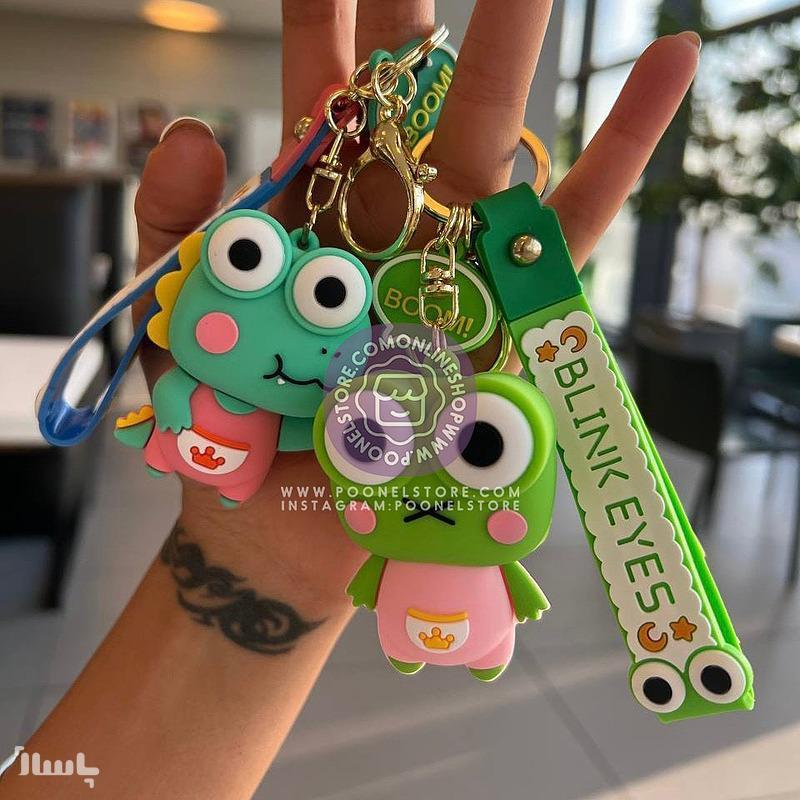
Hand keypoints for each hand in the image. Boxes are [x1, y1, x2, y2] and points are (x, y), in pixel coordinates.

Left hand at [133, 0, 699, 612]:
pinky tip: (667, 64)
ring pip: (500, 136)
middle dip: (427, 1)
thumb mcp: (181, 319)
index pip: (324, 83)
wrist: (280, 527)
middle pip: (418, 88)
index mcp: (313, 210)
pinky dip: (622, 150)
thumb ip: (176, 224)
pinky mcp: (506, 315)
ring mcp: (456, 262)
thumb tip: (188, 126)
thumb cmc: (227, 429)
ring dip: (530, 43)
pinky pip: (573, 229)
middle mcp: (392, 220)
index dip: (328, 7)